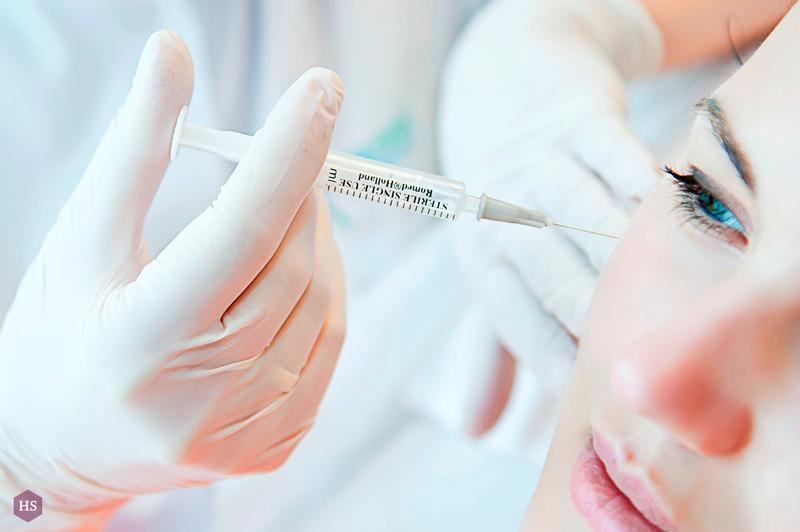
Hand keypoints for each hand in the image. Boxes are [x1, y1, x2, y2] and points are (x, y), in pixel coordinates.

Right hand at [0, 31, 344, 528]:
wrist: (57, 449)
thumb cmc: (58, 335)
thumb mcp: (83, 238)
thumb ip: (134, 147)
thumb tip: (172, 51)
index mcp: (141, 341)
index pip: (242, 230)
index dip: (288, 151)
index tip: (321, 89)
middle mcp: (198, 399)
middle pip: (292, 267)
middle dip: (305, 193)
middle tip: (296, 151)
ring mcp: (240, 434)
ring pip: (322, 307)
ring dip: (319, 241)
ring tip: (290, 209)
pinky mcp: (268, 452)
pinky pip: (327, 351)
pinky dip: (324, 296)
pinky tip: (296, 271)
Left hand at [436, 0, 662, 434]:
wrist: (503, 86)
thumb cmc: (502, 201)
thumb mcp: (486, 268)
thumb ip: (489, 349)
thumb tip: (475, 430)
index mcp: (478, 255)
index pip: (515, 319)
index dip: (553, 359)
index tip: (591, 396)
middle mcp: (500, 210)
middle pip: (553, 273)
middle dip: (596, 316)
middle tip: (639, 354)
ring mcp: (538, 162)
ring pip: (587, 217)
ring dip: (627, 256)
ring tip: (666, 294)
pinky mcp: (577, 119)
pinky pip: (613, 154)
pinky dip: (643, 185)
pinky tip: (664, 214)